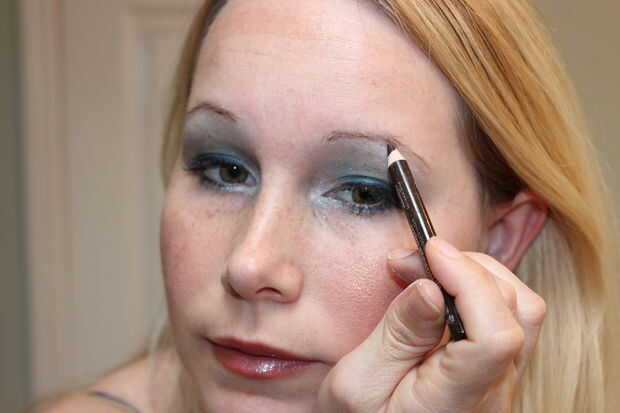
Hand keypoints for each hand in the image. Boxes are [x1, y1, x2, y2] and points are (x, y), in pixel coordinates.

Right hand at [316, 237, 545, 411]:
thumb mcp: (356, 384)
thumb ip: (397, 335)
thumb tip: (431, 286)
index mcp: (456, 401)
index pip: (496, 336)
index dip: (469, 280)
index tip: (430, 251)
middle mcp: (494, 394)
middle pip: (515, 312)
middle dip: (466, 267)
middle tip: (414, 257)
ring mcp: (503, 385)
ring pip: (522, 312)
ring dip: (479, 275)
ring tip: (432, 267)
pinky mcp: (499, 375)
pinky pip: (511, 321)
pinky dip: (482, 291)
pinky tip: (445, 287)